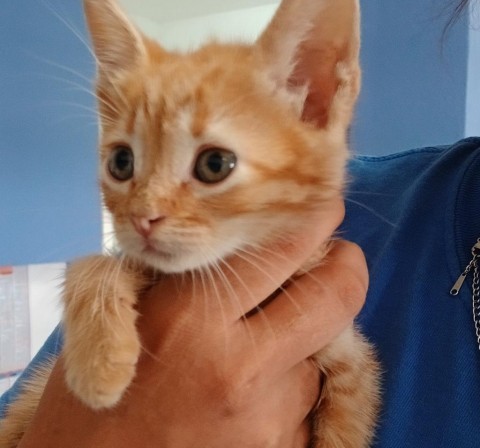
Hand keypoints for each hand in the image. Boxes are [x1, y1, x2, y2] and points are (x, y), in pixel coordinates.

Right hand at [18, 200, 367, 447]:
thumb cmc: (104, 386)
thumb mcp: (126, 309)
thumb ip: (184, 269)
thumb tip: (249, 240)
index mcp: (189, 317)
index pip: (278, 250)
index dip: (312, 220)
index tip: (323, 208)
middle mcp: (237, 365)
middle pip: (332, 296)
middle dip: (348, 266)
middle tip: (343, 255)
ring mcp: (266, 417)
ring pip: (319, 351)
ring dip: (304, 336)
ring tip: (261, 344)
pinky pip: (308, 400)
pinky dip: (292, 383)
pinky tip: (254, 392)